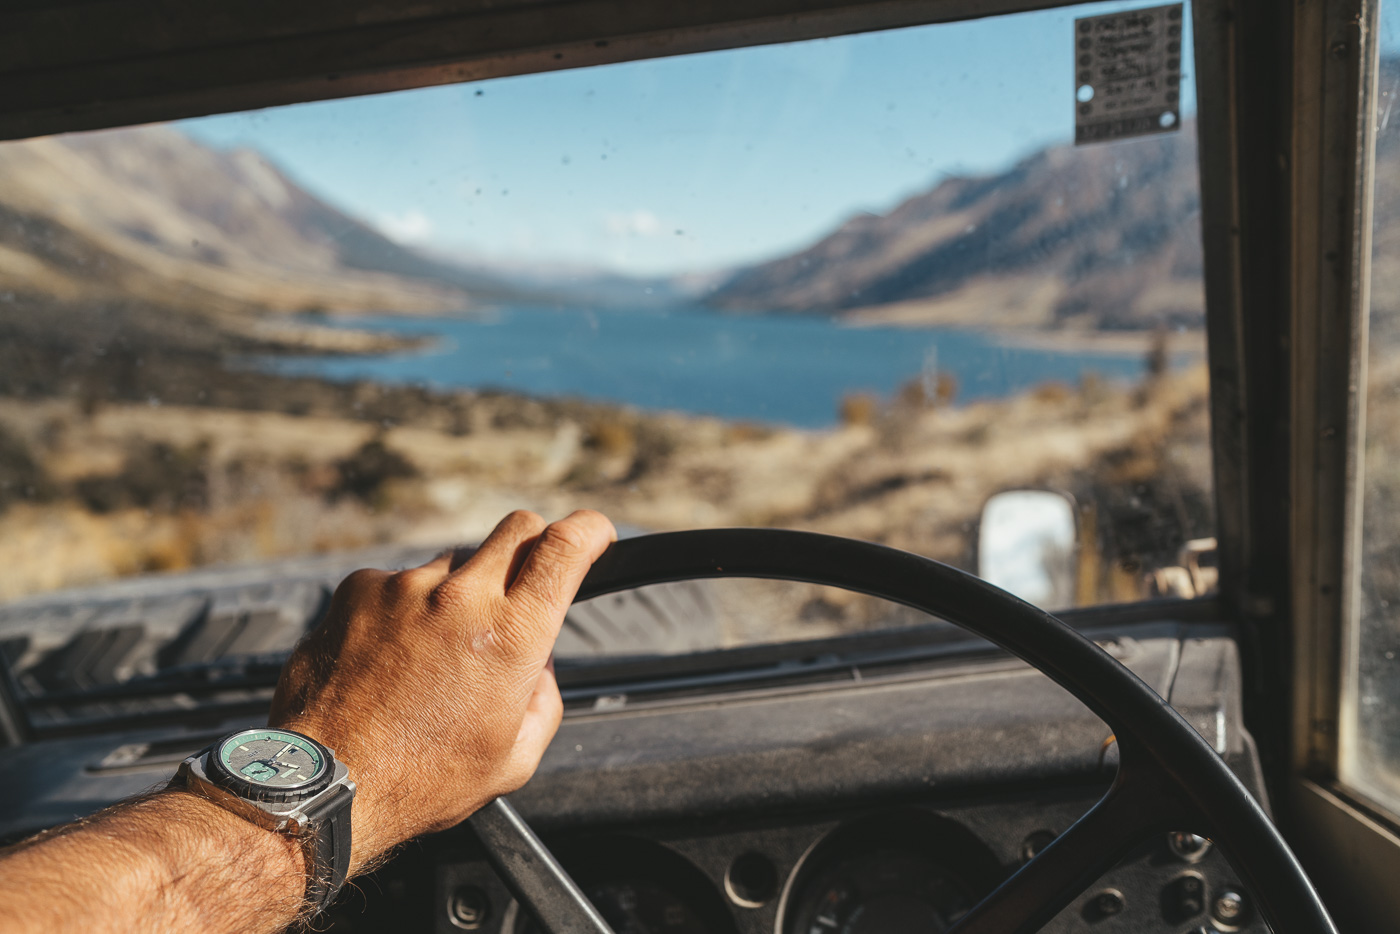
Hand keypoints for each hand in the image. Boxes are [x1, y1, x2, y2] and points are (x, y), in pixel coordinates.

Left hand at [269, 509, 615, 868]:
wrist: (324, 782)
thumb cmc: (418, 780)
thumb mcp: (514, 758)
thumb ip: (543, 699)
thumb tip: (539, 664)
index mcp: (511, 637)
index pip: (565, 547)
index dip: (589, 530)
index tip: (593, 533)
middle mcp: (461, 597)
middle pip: (517, 529)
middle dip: (533, 546)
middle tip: (521, 587)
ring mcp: (405, 587)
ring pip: (454, 564)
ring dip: (458, 595)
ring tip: (433, 656)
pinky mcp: (359, 588)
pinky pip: (399, 583)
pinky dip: (405, 610)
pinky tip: (390, 658)